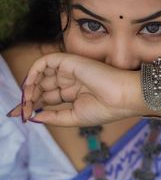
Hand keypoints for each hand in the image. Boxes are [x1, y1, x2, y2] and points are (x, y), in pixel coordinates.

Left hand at [9, 53, 143, 125]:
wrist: (122, 97)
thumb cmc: (105, 109)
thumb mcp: (75, 118)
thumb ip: (54, 117)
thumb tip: (34, 117)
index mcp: (73, 95)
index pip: (47, 97)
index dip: (32, 105)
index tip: (19, 115)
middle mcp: (69, 82)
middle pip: (42, 87)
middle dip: (28, 98)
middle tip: (20, 111)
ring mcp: (68, 71)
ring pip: (41, 75)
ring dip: (30, 87)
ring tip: (25, 101)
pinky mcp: (68, 61)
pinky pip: (45, 62)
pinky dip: (34, 72)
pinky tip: (29, 87)